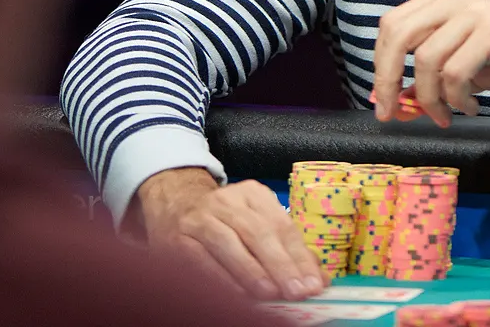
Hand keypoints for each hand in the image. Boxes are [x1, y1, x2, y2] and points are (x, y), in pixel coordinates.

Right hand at [132, 167, 325, 300]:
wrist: (173, 205)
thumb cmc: (224, 221)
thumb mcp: (256, 222)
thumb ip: (286, 249)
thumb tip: (317, 279)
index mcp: (252, 195)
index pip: (282, 226)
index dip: (299, 256)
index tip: (313, 283)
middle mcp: (226, 202)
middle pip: (258, 232)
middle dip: (280, 264)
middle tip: (297, 291)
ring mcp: (200, 219)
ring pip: (229, 244)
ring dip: (252, 272)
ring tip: (271, 293)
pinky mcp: (178, 240)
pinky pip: (203, 261)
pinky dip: (222, 279)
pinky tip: (237, 294)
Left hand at [373, 0, 489, 126]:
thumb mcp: (472, 60)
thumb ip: (436, 74)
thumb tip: (400, 98)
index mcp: (443, 0)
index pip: (392, 25)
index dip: (380, 62)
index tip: (382, 98)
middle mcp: (453, 0)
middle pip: (398, 35)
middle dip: (387, 79)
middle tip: (393, 113)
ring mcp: (473, 14)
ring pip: (427, 60)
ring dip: (431, 98)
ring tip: (446, 115)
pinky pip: (456, 72)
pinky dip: (456, 98)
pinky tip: (470, 106)